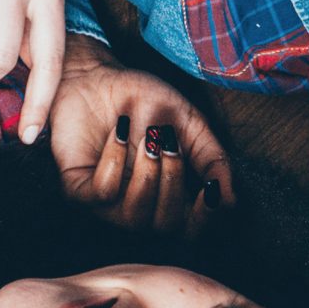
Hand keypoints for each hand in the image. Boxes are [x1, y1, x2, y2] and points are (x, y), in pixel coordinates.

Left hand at [47, 37, 235, 235]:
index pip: (190, 231)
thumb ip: (212, 159)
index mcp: (168, 197)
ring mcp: (107, 204)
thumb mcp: (187, 124)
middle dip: (172, 182)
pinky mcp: (77, 191)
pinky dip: (116, 160)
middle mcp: (139, 207)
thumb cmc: (142, 101)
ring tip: (145, 136)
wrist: (95, 76)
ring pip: (135, 217)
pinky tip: (118, 133)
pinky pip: (104, 193)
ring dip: (145, 173)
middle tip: (167, 141)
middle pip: (166, 226)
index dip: (204, 218)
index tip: (211, 190)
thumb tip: (231, 199)